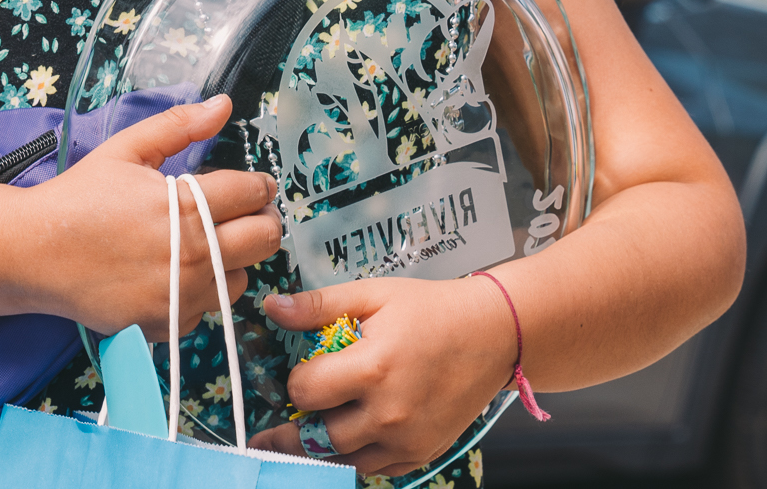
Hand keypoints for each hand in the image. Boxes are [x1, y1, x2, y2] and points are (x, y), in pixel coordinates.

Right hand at [25, 95, 281, 339]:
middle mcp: (193, 255)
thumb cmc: (80, 197)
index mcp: (187, 206)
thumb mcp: (126, 150)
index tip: (254, 184)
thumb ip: (178, 126)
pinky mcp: (166, 324)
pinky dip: (203, 292)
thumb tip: (222, 105)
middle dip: (263, 220)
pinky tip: (179, 273)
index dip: (260, 184)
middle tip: (243, 212)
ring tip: (207, 243)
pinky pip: (208, 309)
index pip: (253, 193)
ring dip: (234, 259)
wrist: (34, 253)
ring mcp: (181, 295)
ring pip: (243, 279)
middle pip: (264, 239)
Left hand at [249, 276, 517, 476]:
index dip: (297, 381)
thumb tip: (272, 307)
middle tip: (296, 409)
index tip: (306, 370)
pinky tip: (351, 435)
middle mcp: (389, 412)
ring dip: (323, 445)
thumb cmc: (432, 311)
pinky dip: (356, 456)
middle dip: (301, 421)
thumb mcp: (374, 295)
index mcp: (373, 368)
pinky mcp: (421, 454)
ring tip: (313, 426)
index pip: (304, 392)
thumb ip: (319, 305)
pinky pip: (373, 469)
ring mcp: (407, 439)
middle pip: (317, 436)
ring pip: (341, 460)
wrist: (494, 335)